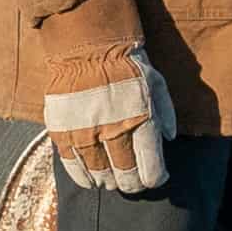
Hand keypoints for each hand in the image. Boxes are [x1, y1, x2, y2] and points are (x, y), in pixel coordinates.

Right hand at [43, 48, 175, 192]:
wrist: (87, 46)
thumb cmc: (127, 65)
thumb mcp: (157, 83)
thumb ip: (166, 114)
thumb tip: (168, 140)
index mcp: (141, 120)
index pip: (150, 169)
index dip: (154, 179)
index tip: (154, 177)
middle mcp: (113, 130)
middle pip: (125, 176)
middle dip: (132, 183)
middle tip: (132, 181)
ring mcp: (85, 132)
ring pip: (99, 174)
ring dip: (108, 181)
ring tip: (111, 179)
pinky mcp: (63, 131)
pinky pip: (72, 165)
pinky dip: (83, 177)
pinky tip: (90, 179)